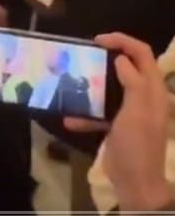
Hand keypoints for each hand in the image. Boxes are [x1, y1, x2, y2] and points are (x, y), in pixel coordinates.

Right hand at [65, 33, 171, 211]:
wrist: (136, 181)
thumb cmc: (137, 144)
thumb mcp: (136, 111)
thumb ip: (133, 83)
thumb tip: (121, 58)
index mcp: (153, 90)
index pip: (142, 54)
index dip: (122, 41)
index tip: (97, 41)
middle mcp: (144, 96)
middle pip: (128, 67)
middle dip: (106, 59)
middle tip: (83, 56)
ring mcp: (131, 111)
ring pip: (111, 88)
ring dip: (92, 85)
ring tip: (71, 82)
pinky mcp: (118, 125)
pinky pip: (100, 112)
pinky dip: (85, 114)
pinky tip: (69, 119)